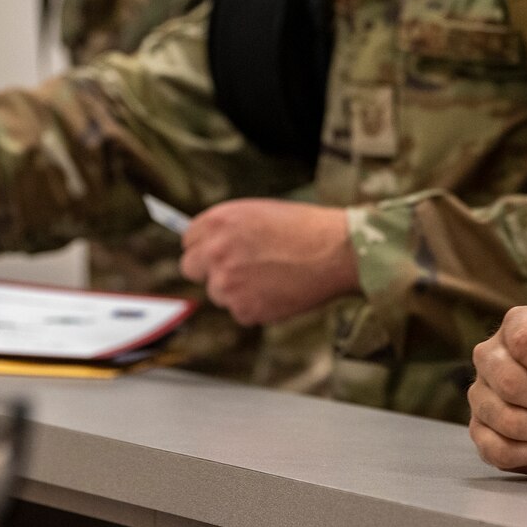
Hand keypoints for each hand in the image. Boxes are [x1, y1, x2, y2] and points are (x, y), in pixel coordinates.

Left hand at [179, 200, 358, 326]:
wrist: (338, 251)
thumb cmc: (308, 228)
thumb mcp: (261, 214)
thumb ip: (230, 230)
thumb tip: (212, 245)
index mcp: (219, 221)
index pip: (189, 240)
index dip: (206, 246)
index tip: (217, 253)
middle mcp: (216, 251)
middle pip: (191, 268)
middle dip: (211, 269)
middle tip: (239, 269)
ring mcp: (227, 283)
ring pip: (218, 293)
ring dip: (238, 290)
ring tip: (273, 277)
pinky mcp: (244, 309)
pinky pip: (241, 312)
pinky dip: (258, 306)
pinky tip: (280, 291)